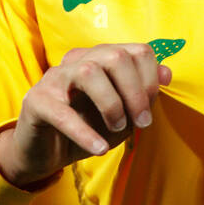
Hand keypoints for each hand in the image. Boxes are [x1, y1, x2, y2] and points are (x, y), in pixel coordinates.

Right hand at [0, 44, 171, 188]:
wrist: (44, 153)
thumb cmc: (85, 129)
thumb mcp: (121, 115)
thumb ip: (142, 94)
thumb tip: (167, 73)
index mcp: (99, 58)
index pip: (135, 51)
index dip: (150, 80)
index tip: (149, 112)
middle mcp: (77, 61)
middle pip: (114, 56)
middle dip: (135, 91)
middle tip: (141, 123)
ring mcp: (54, 78)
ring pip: (88, 72)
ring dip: (111, 104)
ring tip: (118, 129)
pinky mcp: (36, 101)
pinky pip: (62, 112)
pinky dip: (85, 132)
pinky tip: (100, 149)